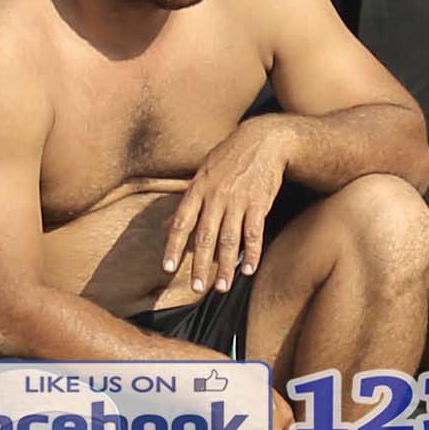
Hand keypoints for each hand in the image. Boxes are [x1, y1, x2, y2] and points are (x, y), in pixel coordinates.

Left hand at [161, 119, 295, 305]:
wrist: (263, 141)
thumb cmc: (228, 158)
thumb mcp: (201, 174)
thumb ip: (184, 203)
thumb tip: (165, 226)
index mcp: (197, 190)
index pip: (182, 223)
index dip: (174, 247)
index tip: (168, 269)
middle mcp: (216, 196)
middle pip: (205, 237)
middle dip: (200, 265)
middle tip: (197, 288)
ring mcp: (238, 200)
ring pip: (230, 239)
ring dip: (225, 266)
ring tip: (221, 287)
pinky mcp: (259, 203)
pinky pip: (254, 233)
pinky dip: (251, 253)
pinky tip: (248, 270)